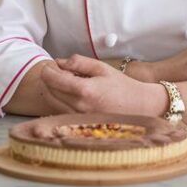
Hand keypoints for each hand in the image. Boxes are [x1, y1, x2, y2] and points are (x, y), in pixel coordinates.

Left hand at [41, 54, 164, 115]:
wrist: (138, 106)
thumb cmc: (121, 86)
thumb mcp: (101, 68)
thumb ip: (79, 62)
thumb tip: (59, 62)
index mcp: (84, 90)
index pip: (53, 79)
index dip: (48, 70)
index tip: (51, 64)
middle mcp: (79, 107)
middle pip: (49, 91)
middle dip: (50, 79)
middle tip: (58, 71)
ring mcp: (78, 118)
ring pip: (53, 102)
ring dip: (53, 90)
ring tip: (65, 81)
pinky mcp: (80, 124)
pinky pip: (61, 111)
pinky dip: (60, 101)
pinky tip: (70, 94)